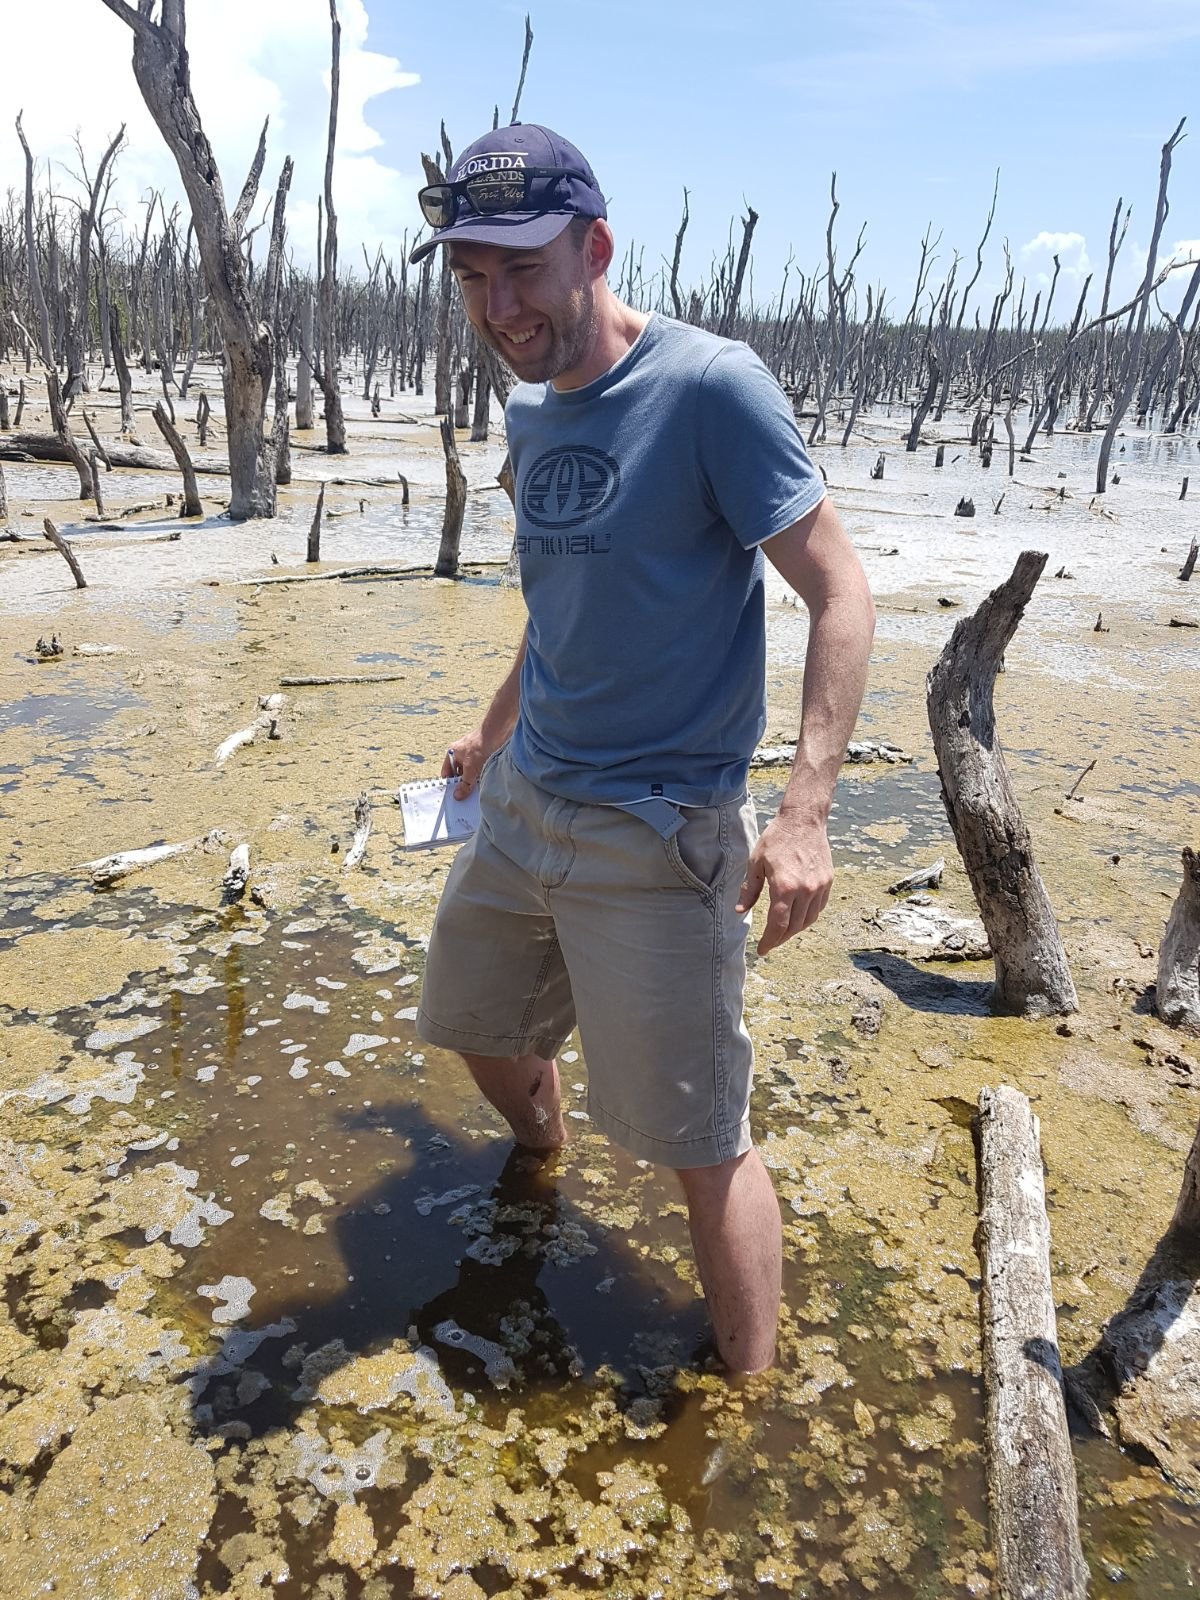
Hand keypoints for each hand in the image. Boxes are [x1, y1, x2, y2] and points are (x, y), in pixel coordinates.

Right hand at [442, 728, 494, 799]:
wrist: (497, 733)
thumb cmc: (480, 746)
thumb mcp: (470, 768)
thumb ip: (464, 783)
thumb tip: (457, 795)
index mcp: (452, 753)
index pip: (447, 772)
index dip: (449, 783)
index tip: (453, 795)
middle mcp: (462, 754)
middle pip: (459, 773)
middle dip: (463, 784)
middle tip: (465, 797)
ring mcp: (473, 755)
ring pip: (471, 773)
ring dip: (473, 781)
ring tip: (476, 793)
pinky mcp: (484, 756)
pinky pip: (481, 770)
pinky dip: (482, 777)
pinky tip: (486, 785)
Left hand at [736, 811, 832, 954]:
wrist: (803, 820)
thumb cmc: (776, 839)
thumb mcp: (756, 863)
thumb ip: (749, 890)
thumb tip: (740, 911)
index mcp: (785, 887)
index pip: (778, 925)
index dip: (769, 941)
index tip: (762, 949)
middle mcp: (805, 890)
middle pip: (794, 927)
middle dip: (780, 939)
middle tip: (770, 943)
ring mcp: (819, 887)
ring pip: (808, 920)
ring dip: (795, 930)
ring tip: (782, 933)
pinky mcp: (827, 882)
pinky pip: (818, 908)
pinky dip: (808, 917)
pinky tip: (798, 917)